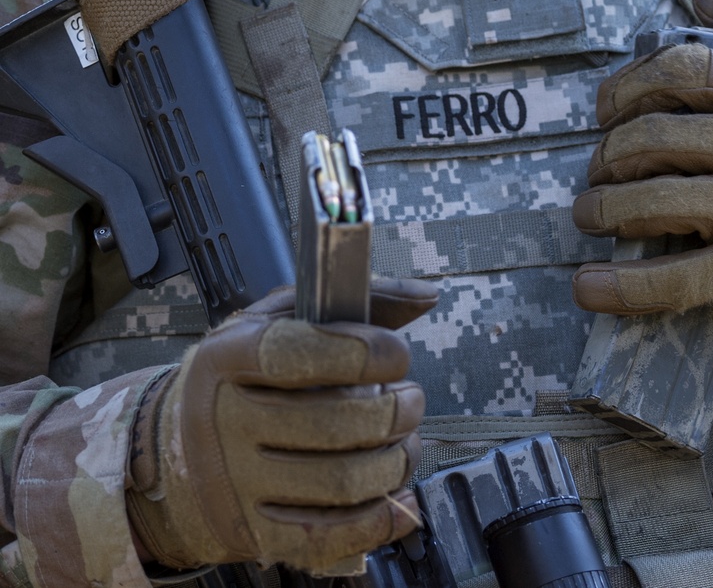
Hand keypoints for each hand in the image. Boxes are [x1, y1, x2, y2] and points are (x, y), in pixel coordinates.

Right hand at [127, 276, 437, 572]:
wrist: (167, 453)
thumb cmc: (240, 376)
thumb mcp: (279, 319)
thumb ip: (356, 301)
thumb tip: (425, 295)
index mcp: (231, 357)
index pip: (297, 353)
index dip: (362, 352)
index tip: (395, 354)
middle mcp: (226, 420)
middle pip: (332, 423)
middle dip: (396, 411)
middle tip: (410, 400)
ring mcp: (237, 483)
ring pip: (340, 481)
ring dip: (396, 462)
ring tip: (406, 444)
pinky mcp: (252, 533)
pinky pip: (327, 538)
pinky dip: (378, 521)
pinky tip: (397, 498)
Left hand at [572, 0, 712, 330]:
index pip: (685, 69)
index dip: (629, 81)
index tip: (607, 105)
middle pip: (655, 136)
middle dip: (608, 152)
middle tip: (598, 168)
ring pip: (654, 200)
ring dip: (603, 207)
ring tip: (588, 212)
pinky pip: (676, 279)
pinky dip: (625, 286)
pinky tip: (588, 285)